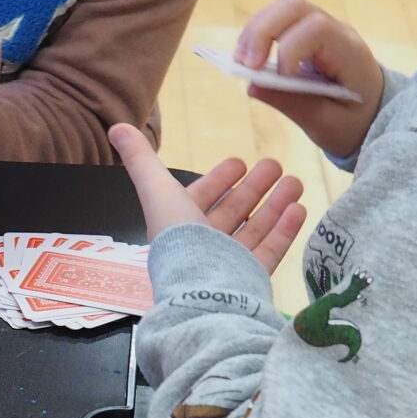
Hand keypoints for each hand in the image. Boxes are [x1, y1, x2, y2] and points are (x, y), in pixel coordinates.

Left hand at [107, 124, 307, 272]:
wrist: (202, 289)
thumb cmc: (179, 239)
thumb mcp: (157, 191)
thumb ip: (141, 160)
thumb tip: (117, 127)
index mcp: (178, 225)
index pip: (199, 198)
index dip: (217, 179)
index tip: (240, 162)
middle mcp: (202, 244)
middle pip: (231, 211)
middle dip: (253, 187)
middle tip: (275, 165)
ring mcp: (228, 263)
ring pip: (255, 228)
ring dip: (274, 204)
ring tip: (295, 181)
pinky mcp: (251, 278)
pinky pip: (270, 250)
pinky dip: (284, 229)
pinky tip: (299, 209)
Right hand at [234, 0, 383, 161]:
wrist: (374, 115)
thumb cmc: (356, 123)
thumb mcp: (329, 125)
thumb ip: (294, 104)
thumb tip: (252, 85)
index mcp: (350, 52)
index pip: (316, 30)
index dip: (289, 49)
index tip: (275, 78)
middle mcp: (336, 31)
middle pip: (293, 7)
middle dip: (262, 31)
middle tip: (243, 65)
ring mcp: (321, 28)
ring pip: (282, 8)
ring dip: (255, 30)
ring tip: (239, 62)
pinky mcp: (306, 33)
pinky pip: (278, 20)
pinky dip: (257, 34)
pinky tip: (247, 58)